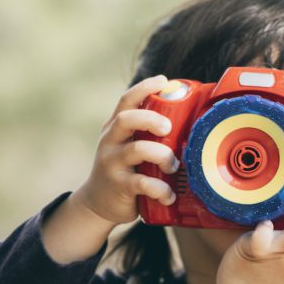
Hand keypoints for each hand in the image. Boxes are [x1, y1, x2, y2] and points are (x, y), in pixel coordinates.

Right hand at [72, 75, 180, 225]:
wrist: (98, 203)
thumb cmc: (124, 170)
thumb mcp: (128, 146)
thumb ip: (146, 134)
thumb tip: (186, 119)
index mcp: (115, 128)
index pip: (126, 100)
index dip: (144, 87)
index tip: (163, 81)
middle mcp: (110, 142)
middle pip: (126, 119)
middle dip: (151, 119)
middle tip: (168, 128)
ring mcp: (112, 164)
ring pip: (137, 150)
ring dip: (163, 156)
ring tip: (172, 166)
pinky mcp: (119, 186)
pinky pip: (143, 183)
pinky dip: (161, 189)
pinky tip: (169, 195)